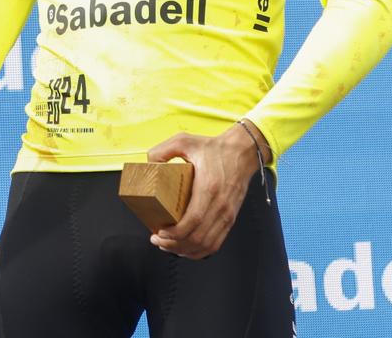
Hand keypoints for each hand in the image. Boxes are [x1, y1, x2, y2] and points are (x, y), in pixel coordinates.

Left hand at [145, 123, 262, 258]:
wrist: (243, 152)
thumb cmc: (214, 147)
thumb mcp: (184, 140)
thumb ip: (163, 149)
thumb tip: (148, 163)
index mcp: (209, 188)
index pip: (194, 220)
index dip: (175, 232)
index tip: (159, 232)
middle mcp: (221, 205)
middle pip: (198, 237)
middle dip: (174, 243)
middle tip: (157, 239)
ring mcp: (228, 214)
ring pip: (207, 244)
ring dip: (185, 249)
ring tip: (167, 245)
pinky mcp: (230, 218)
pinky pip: (216, 243)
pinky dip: (200, 251)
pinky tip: (185, 248)